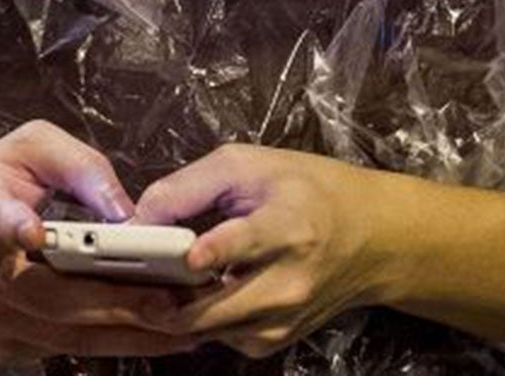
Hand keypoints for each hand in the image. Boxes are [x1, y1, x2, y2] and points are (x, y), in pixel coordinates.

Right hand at [0, 121, 199, 363]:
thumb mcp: (29, 147)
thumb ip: (80, 166)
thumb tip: (126, 210)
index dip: (12, 227)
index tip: (34, 232)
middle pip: (49, 298)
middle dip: (116, 304)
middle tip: (173, 305)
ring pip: (61, 337)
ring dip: (125, 336)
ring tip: (181, 329)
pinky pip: (58, 351)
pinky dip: (104, 345)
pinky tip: (147, 335)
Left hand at [135, 144, 393, 358]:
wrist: (373, 238)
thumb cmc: (309, 191)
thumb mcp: (250, 165)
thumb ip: (190, 186)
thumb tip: (140, 216)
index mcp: (287, 226)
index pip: (246, 243)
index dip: (214, 251)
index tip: (189, 256)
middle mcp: (288, 282)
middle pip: (215, 308)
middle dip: (167, 301)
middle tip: (130, 285)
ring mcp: (283, 318)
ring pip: (208, 330)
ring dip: (176, 312)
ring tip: (152, 286)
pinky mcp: (276, 340)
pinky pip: (220, 337)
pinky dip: (199, 320)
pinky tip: (192, 294)